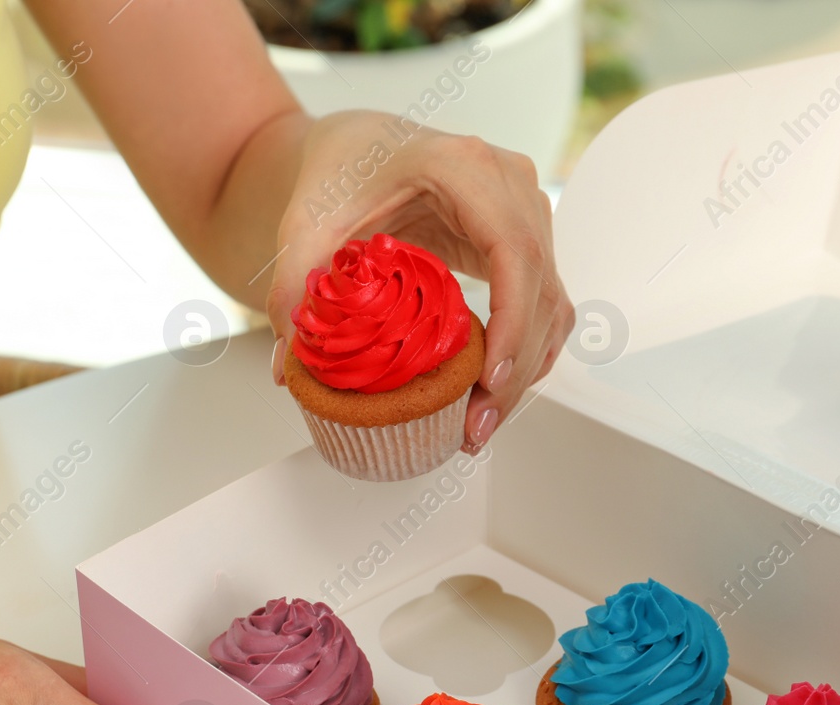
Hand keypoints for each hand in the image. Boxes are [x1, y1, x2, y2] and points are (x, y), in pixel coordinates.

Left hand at [265, 111, 574, 453]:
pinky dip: (525, 351)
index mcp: (464, 167)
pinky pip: (543, 302)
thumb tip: (289, 370)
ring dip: (523, 370)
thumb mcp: (305, 223)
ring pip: (550, 302)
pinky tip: (494, 393)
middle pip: (539, 287)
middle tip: (476, 427)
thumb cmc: (340, 168)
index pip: (514, 250)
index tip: (489, 378)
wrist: (357, 142)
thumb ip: (291, 290)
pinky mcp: (525, 239)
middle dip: (514, 368)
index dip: (512, 320)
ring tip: (480, 424)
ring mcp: (526, 211)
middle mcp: (511, 184)